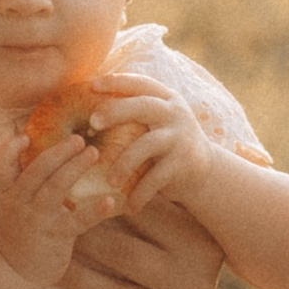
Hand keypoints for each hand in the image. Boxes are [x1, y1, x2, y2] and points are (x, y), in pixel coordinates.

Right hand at [0, 129, 111, 288]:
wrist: (15, 272)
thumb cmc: (22, 233)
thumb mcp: (15, 206)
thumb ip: (26, 183)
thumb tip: (51, 154)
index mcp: (10, 192)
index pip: (1, 166)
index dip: (10, 149)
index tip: (26, 136)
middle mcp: (20, 202)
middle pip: (36, 170)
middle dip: (58, 151)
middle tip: (79, 139)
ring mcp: (38, 219)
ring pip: (54, 187)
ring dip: (75, 167)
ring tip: (94, 153)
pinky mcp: (56, 236)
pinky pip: (78, 220)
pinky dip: (95, 209)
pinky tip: (111, 200)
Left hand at [61, 191, 224, 288]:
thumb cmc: (165, 270)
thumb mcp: (170, 239)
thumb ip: (151, 208)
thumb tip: (106, 163)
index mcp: (200, 232)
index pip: (150, 202)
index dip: (111, 191)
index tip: (78, 179)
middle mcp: (198, 260)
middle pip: (136, 223)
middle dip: (92, 213)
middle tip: (59, 199)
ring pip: (121, 256)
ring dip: (82, 242)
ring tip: (53, 227)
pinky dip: (81, 279)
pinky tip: (59, 269)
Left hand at [85, 74, 222, 221]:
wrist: (204, 171)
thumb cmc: (164, 144)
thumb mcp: (154, 122)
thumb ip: (132, 113)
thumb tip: (85, 113)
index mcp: (164, 98)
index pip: (139, 83)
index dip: (116, 81)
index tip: (91, 85)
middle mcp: (174, 113)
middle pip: (143, 106)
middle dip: (116, 111)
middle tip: (92, 123)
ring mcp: (180, 137)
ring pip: (147, 144)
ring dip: (125, 163)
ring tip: (110, 181)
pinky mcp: (183, 163)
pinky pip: (157, 177)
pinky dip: (141, 194)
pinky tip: (129, 207)